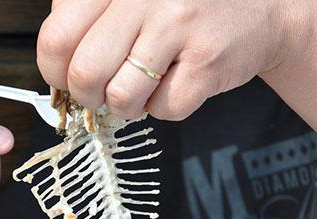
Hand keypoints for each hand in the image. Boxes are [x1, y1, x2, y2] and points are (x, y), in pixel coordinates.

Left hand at [36, 0, 291, 119]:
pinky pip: (164, 110)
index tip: (66, 77)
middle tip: (102, 92)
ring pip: (122, 98)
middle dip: (89, 96)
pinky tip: (176, 83)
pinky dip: (165, 108)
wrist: (261, 6)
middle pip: (85, 74)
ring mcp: (178, 27)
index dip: (54, 70)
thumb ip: (87, 12)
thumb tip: (55, 62)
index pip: (57, 37)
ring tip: (142, 88)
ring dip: (127, 106)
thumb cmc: (183, 5)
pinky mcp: (207, 61)